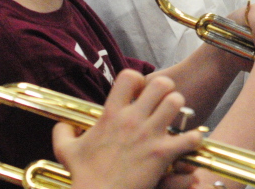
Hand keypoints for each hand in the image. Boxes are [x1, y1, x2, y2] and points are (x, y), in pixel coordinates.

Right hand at [57, 71, 202, 188]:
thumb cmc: (83, 178)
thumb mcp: (66, 153)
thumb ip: (63, 134)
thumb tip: (60, 125)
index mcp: (111, 115)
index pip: (129, 76)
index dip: (138, 80)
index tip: (139, 92)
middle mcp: (132, 120)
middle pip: (161, 84)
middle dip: (166, 90)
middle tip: (164, 102)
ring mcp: (149, 135)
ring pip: (177, 102)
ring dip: (180, 109)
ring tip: (176, 119)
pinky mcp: (162, 153)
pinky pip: (189, 137)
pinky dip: (193, 138)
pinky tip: (188, 143)